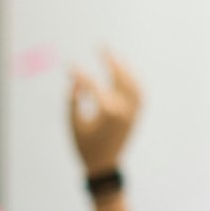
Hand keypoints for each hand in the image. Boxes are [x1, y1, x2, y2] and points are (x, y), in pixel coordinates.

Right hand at [69, 50, 142, 176]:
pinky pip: (140, 95)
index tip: (69, 66)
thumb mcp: (74, 122)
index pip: (93, 84)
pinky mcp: (136, 117)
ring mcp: (133, 114)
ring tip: (115, 56)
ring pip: (133, 84)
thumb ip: (73, 99)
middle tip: (102, 46)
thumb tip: (76, 79)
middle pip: (119, 78)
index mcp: (107, 112)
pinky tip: (127, 72)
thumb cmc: (85, 144)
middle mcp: (123, 110)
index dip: (79, 74)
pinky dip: (135, 82)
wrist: (103, 165)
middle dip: (110, 61)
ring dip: (125, 68)